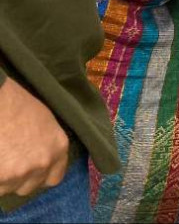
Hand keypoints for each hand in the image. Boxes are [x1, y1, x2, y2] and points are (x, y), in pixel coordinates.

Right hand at [0, 78, 69, 196]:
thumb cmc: (18, 103)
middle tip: (7, 164)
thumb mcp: (45, 122)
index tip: (29, 172)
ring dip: (2, 179)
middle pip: (29, 187)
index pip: (54, 178)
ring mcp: (21, 171)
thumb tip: (37, 156)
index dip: (40, 176)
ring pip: (8, 188)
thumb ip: (46, 145)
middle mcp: (44, 163)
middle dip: (18, 180)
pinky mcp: (2, 176)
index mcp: (59, 147)